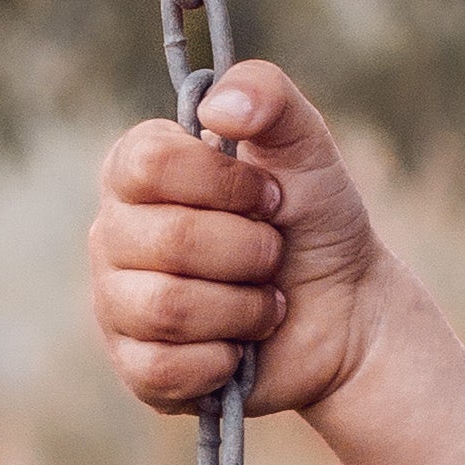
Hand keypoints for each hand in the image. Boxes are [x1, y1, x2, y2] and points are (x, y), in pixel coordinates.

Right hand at [86, 62, 390, 424]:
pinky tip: (242, 349)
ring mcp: (119, 303)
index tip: (270, 194)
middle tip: (274, 253)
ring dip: (244, 308)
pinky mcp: (139, 368)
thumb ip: (268, 96)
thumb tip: (217, 108)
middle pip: (169, 240)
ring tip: (265, 302)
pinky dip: (223, 360)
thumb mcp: (306, 146)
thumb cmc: (313, 221)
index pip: (148, 163)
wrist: (349, 313)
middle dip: (250, 251)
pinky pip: (163, 368)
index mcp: (136, 171)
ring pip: (167, 308)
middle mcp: (114, 234)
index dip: (224, 183)